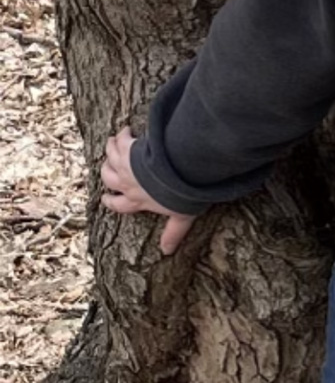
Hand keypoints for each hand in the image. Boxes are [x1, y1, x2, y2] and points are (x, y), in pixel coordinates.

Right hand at [101, 126, 195, 254]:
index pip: (120, 204)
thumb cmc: (178, 193)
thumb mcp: (181, 216)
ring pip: (110, 159)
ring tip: (112, 144)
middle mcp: (128, 183)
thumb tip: (168, 252)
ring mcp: (126, 165)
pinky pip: (119, 141)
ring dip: (110, 152)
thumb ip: (174, 232)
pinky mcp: (129, 148)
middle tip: (106, 169)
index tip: (105, 198)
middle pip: (109, 179)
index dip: (112, 202)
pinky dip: (120, 136)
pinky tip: (126, 130)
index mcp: (138, 200)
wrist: (174, 170)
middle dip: (106, 174)